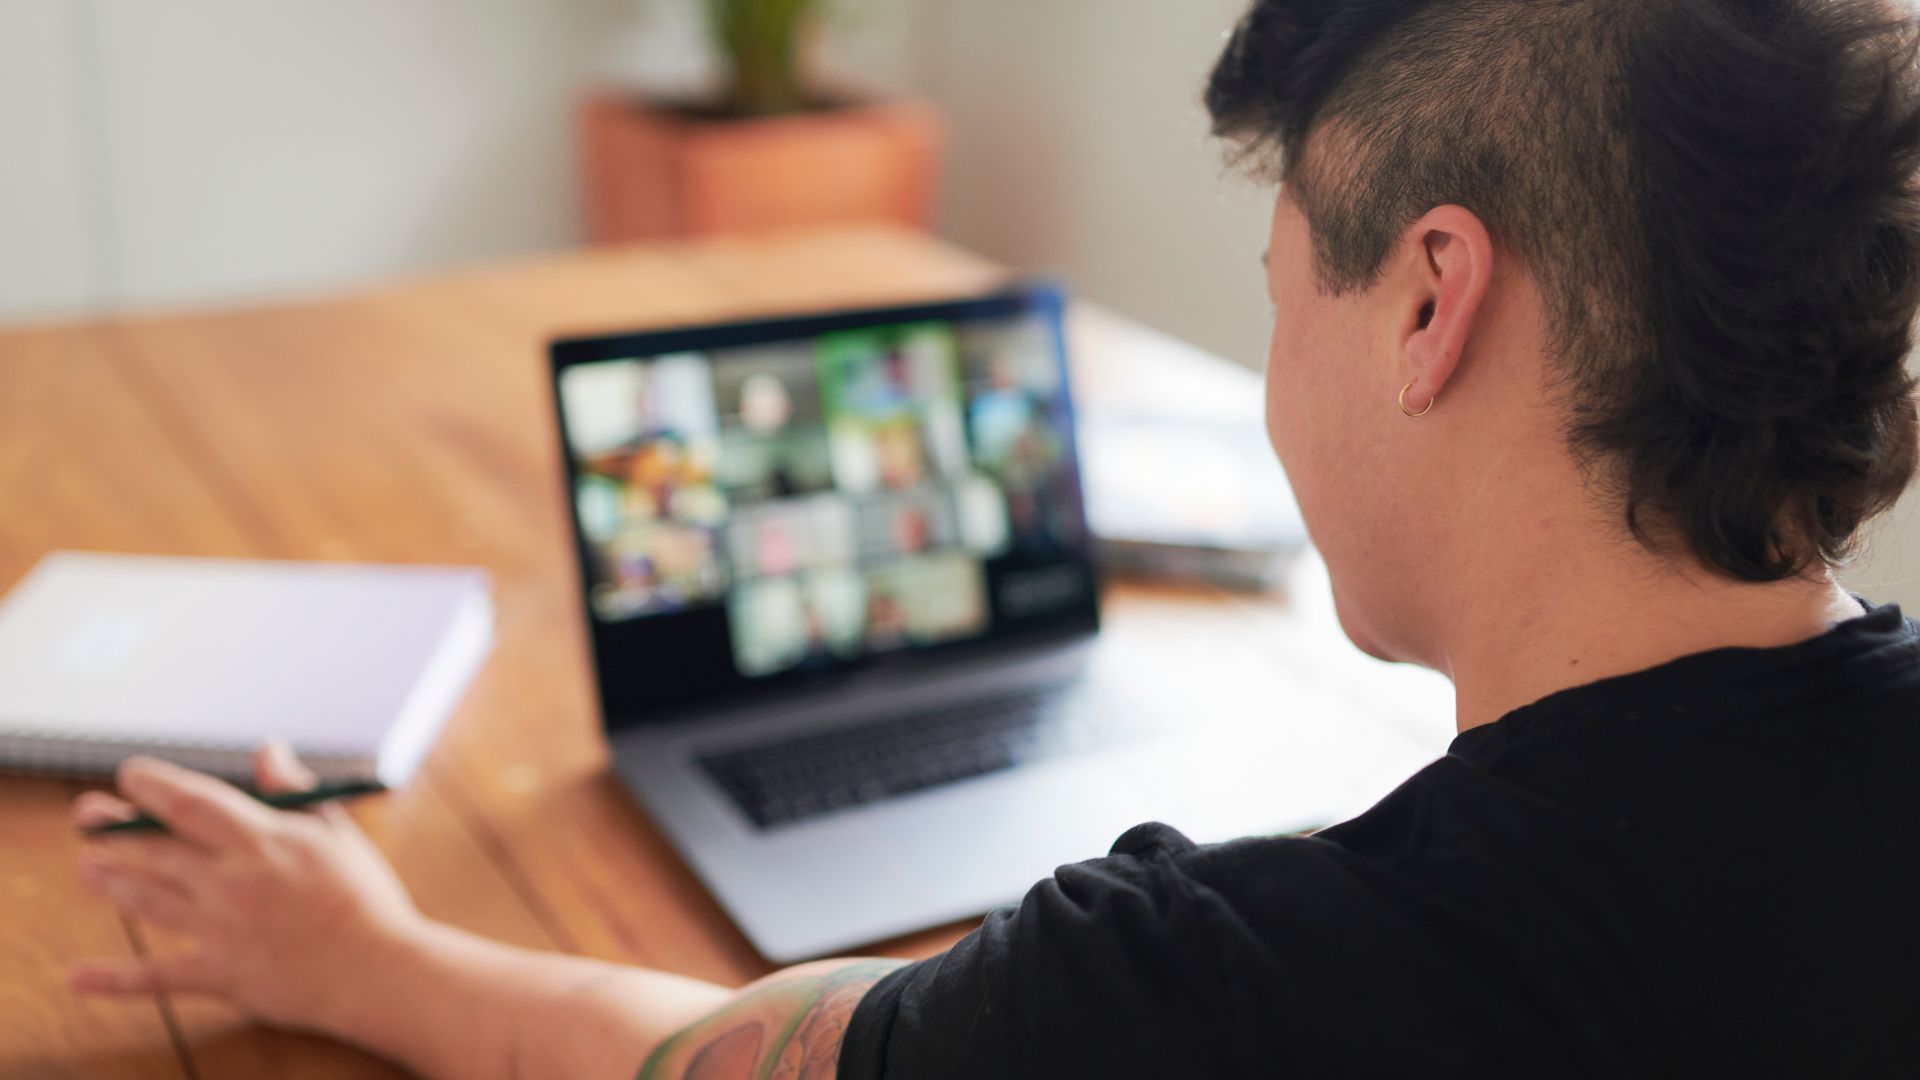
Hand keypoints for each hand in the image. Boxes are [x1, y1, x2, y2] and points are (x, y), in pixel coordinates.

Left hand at [68, 742, 423, 1033]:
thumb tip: (267, 748)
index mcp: (264, 841)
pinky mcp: (221, 974)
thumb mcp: (336, 832)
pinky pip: (157, 977)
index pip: (192, 801)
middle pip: (156, 847)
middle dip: (114, 827)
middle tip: (85, 814)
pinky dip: (114, 978)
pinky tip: (78, 976)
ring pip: (147, 900)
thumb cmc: (366, 898)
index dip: (153, 785)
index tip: (132, 774)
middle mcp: (233, 881)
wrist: (381, 970)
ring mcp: (221, 929)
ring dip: (110, 881)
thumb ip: (294, 791)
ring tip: (86, 867)